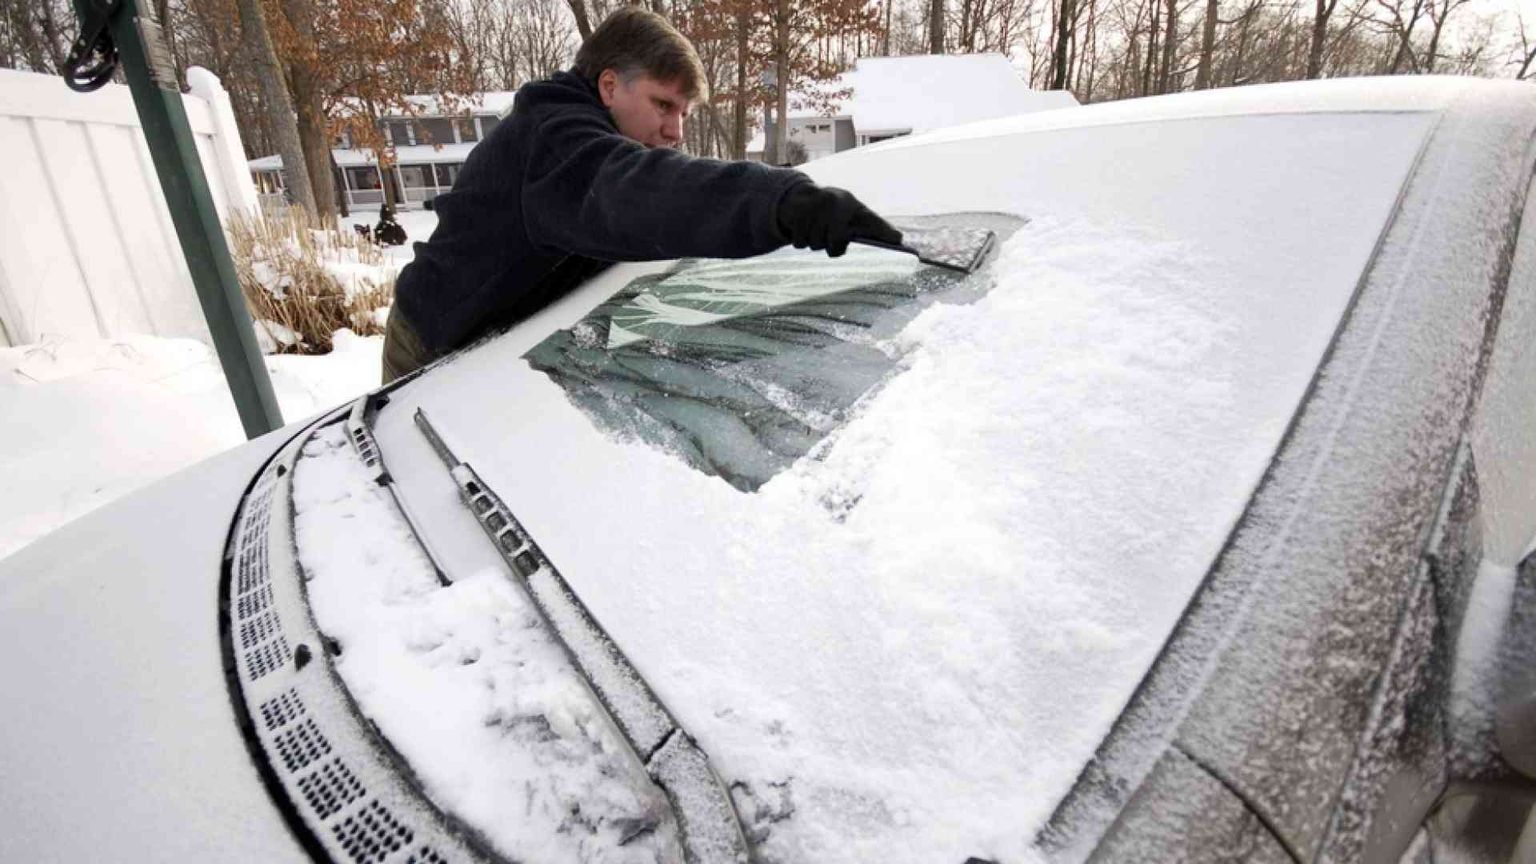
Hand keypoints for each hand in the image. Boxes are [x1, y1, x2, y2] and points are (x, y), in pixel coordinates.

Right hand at [776, 182, 901, 257]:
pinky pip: (800, 243)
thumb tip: (899, 238)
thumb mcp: (851, 216)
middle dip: (830, 246)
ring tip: (814, 229)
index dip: (884, 231)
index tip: (898, 240)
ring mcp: (816, 205)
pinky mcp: (798, 211)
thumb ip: (872, 229)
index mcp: (853, 205)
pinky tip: (802, 227)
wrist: (797, 196)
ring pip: (816, 244)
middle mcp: (837, 202)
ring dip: (813, 243)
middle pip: (835, 242)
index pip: (871, 220)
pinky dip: (799, 241)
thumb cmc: (831, 213)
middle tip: (827, 237)